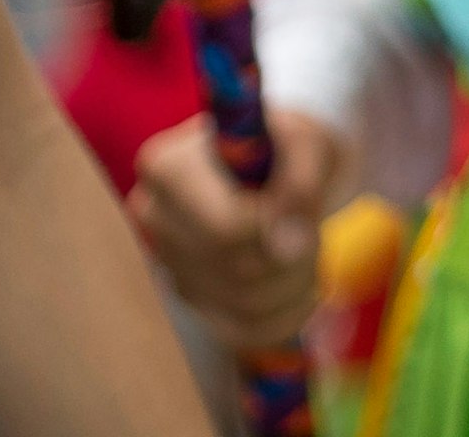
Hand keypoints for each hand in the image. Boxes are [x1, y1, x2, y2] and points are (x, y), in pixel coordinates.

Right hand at [126, 106, 353, 349]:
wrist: (275, 160)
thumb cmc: (287, 145)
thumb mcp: (307, 140)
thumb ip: (302, 179)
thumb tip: (288, 241)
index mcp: (169, 168)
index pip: (225, 228)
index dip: (277, 228)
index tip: (303, 208)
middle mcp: (154, 215)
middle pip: (239, 269)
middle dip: (296, 255)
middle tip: (314, 228)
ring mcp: (168, 259)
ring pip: (245, 304)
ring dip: (297, 283)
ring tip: (308, 248)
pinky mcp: (187, 293)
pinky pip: (242, 328)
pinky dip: (285, 314)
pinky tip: (303, 286)